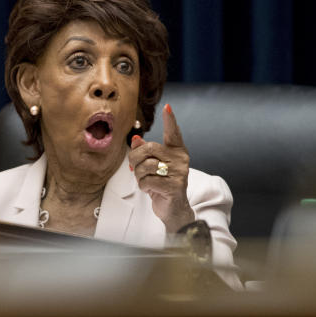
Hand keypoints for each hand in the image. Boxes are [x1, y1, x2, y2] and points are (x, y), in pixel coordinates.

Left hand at [129, 103, 194, 232]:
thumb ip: (145, 152)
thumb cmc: (161, 184)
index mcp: (176, 152)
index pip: (173, 133)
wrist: (173, 209)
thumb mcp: (152, 167)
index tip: (168, 107)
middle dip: (135, 159)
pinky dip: (143, 186)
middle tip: (134, 168)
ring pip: (146, 166)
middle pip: (149, 148)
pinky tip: (151, 190)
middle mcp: (181, 159)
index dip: (170, 120)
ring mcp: (179, 172)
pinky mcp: (174, 186)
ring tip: (146, 181)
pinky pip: (148, 181)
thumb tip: (135, 139)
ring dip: (139, 176)